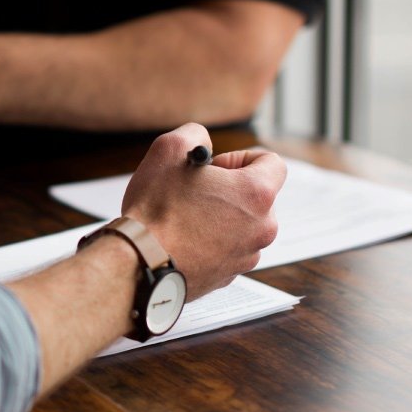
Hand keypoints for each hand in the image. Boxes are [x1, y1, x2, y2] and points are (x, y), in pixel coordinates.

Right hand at [122, 123, 285, 300]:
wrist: (139, 263)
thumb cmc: (155, 209)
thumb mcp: (169, 150)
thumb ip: (195, 134)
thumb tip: (202, 142)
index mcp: (256, 194)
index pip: (272, 163)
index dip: (241, 158)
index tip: (215, 168)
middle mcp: (261, 228)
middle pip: (256, 198)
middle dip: (228, 191)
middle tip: (194, 193)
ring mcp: (246, 256)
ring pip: (241, 226)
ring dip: (219, 218)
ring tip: (184, 218)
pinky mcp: (228, 276)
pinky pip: (226, 251)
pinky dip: (209, 243)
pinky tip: (181, 240)